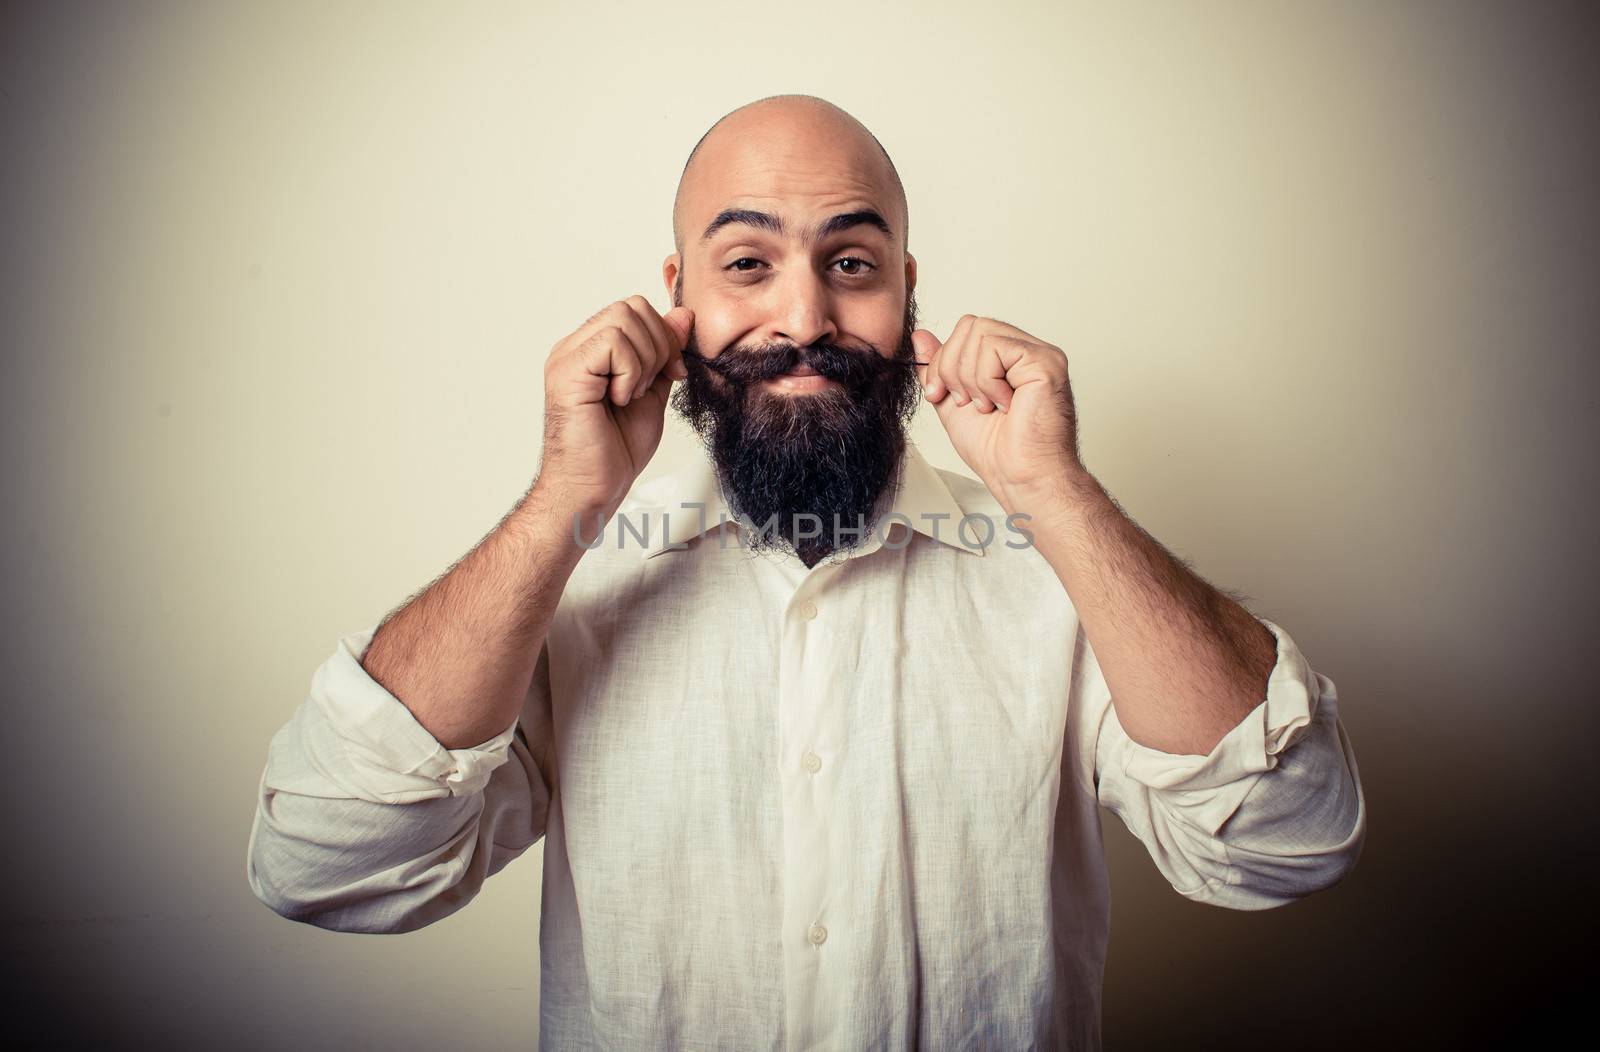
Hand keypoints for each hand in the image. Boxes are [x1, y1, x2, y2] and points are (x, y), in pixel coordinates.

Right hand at [537, 295, 692, 518]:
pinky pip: (613, 342)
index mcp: (592, 349)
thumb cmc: (615, 450)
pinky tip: (619, 399)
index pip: (635, 309)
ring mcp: (566, 357)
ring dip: (643, 361)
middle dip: (658, 346)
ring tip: (629, 395)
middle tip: (647, 387)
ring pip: (624, 318)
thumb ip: (666, 353)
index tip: (670, 375)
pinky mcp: (566, 371)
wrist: (593, 488)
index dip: (664, 337)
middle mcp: (574, 347)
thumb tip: (683, 315)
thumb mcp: (654, 391)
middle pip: (632, 306)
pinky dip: (630, 372)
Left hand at [913, 315, 1086, 509]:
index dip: (944, 359)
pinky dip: (987, 380)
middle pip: (971, 325)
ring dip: (970, 377)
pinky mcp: (1046, 362)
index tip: (939, 394)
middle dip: (951, 366)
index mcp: (1008, 359)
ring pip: (981, 332)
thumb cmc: (996, 451)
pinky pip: (996, 347)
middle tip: (965, 402)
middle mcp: (1026, 351)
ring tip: (986, 406)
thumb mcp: (952, 402)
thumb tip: (920, 335)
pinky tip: (1002, 405)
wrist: (1019, 477)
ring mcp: (1039, 354)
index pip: (967, 330)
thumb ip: (938, 368)